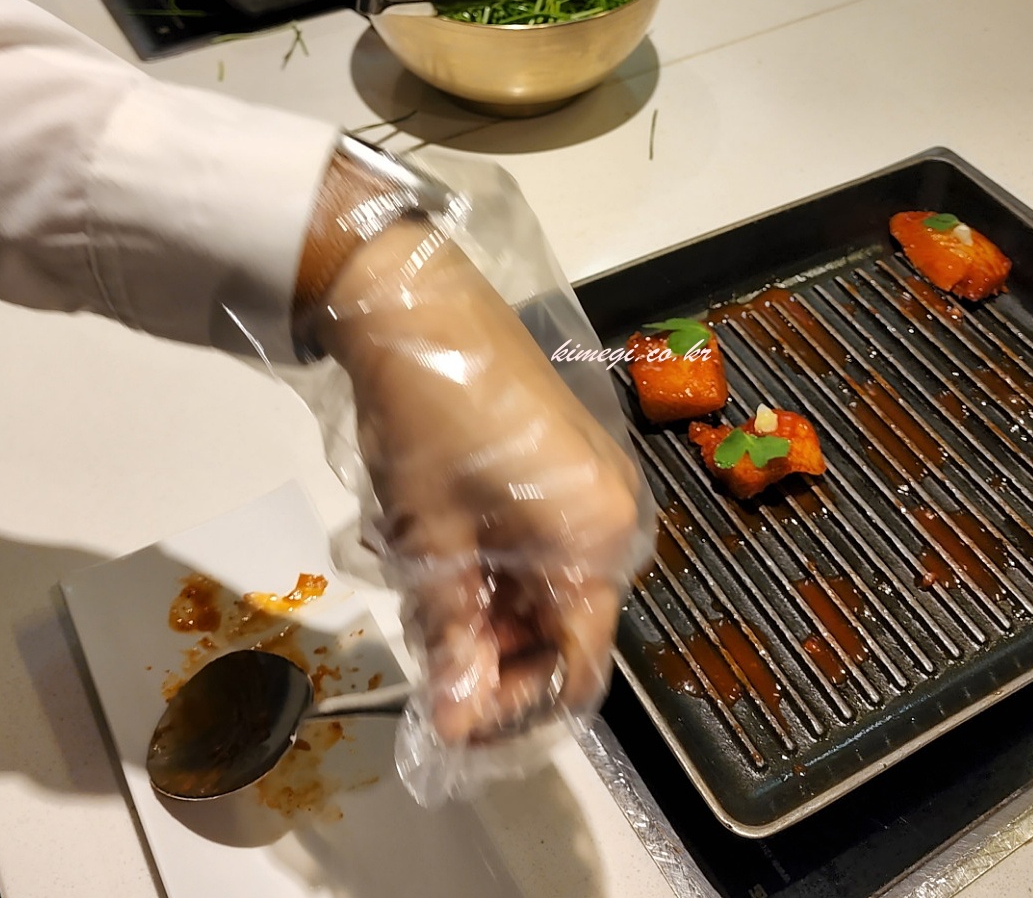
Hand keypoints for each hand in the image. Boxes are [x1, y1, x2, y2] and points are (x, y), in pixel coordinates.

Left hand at [320, 220, 647, 747]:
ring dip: (492, 617)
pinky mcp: (567, 462)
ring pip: (550, 587)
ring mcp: (593, 484)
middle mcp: (612, 517)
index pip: (576, 669)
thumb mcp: (430, 540)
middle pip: (567, 629)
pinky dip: (498, 570)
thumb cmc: (428, 419)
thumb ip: (451, 637)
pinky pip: (544, 543)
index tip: (451, 725)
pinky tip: (444, 563)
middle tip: (428, 672)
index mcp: (594, 540)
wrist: (420, 306)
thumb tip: (455, 725)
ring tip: (424, 609)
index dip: (516, 711)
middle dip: (498, 664)